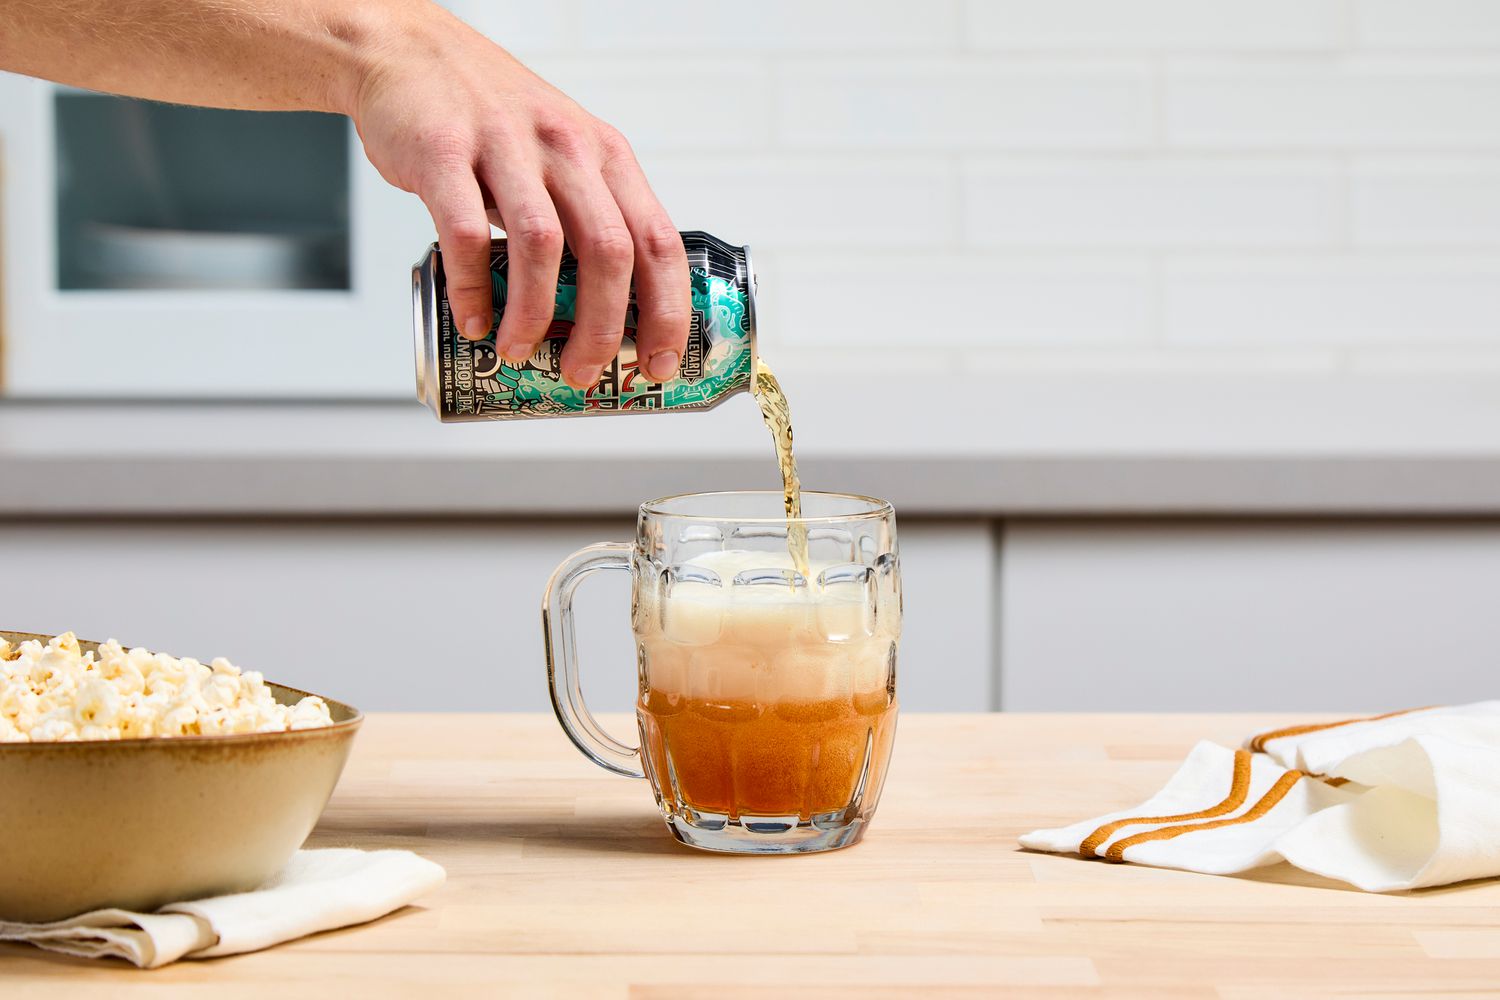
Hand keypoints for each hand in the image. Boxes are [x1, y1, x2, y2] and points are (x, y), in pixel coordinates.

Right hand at [349, 5, 688, 388]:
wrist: (405, 53)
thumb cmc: (488, 119)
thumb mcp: (562, 153)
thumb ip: (589, 215)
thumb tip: (609, 313)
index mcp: (606, 155)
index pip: (658, 240)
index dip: (667, 309)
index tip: (658, 361)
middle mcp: (567, 146)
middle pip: (609, 252)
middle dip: (601, 327)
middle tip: (583, 372)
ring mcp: (506, 146)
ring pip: (543, 246)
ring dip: (534, 315)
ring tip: (518, 351)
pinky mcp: (445, 153)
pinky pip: (467, 234)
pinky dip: (473, 289)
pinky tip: (472, 320)